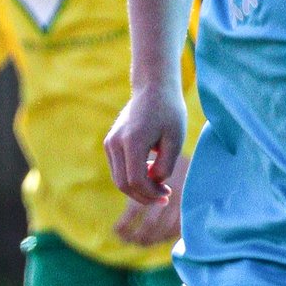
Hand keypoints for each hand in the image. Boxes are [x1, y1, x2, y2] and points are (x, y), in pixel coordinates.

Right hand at [106, 86, 187, 204]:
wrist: (153, 88)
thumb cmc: (169, 111)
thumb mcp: (175, 139)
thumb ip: (165, 164)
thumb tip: (154, 182)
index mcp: (132, 141)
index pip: (136, 180)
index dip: (151, 193)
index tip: (167, 194)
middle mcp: (115, 143)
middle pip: (123, 184)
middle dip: (144, 196)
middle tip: (164, 197)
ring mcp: (110, 143)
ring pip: (118, 179)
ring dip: (138, 189)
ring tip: (160, 188)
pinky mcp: (110, 143)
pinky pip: (118, 169)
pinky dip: (132, 178)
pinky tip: (151, 173)